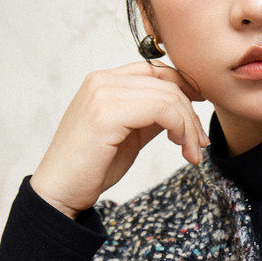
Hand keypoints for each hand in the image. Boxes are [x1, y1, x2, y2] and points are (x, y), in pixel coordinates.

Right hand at [30, 61, 208, 217]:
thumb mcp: (129, 134)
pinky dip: (180, 128)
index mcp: (105, 80)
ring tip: (192, 152)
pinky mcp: (107, 113)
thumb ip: (150, 116)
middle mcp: (102, 80)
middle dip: (192, 115)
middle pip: (167, 83)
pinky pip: (161, 110)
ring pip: (169, 97)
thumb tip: (181, 109)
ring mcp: (103, 93)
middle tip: (200, 144)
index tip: (200, 110)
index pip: (156, 69)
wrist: (61, 190)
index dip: (185, 87)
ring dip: (189, 127)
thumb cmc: (92, 167)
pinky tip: (181, 147)